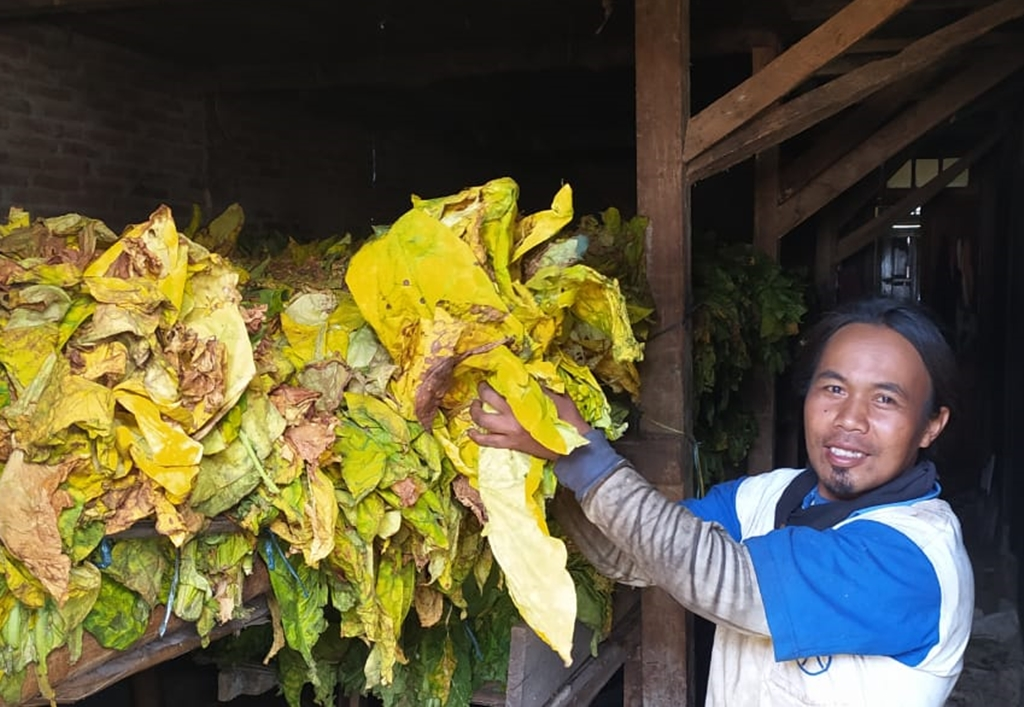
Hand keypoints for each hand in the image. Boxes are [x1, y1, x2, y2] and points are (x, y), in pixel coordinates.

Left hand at [467, 382, 591, 458]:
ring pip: (482, 420)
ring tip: (475, 406)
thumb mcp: (559, 399)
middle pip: (488, 399)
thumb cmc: (568, 421)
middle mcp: (513, 417)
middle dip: (482, 391)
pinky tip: (471, 433)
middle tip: (482, 387)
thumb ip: (543, 389)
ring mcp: (509, 432)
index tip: (495, 375)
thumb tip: (529, 380)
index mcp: (525, 403)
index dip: (498, 378)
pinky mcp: (510, 444)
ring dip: (475, 412)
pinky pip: (488, 442)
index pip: (508, 385)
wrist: (572, 448)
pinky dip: (477, 437)